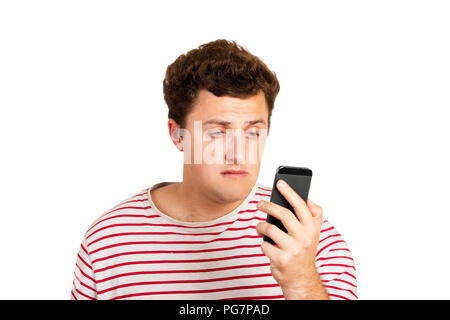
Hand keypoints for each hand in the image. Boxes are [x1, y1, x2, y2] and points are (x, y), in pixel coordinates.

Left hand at [256, 179, 327, 298]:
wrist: (301, 279)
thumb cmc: (304, 252)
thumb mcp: (314, 233)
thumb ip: (314, 216)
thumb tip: (309, 199)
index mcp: (312, 229)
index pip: (301, 206)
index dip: (290, 192)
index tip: (280, 183)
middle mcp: (305, 238)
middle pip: (284, 214)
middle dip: (268, 206)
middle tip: (259, 203)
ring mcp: (293, 249)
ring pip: (270, 229)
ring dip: (261, 226)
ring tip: (260, 227)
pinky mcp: (281, 260)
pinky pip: (265, 245)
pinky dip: (263, 244)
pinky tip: (267, 246)